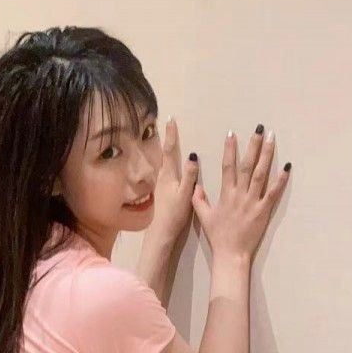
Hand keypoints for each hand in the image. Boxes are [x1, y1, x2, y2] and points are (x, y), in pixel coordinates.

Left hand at [147, 117, 198, 244]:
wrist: (160, 233)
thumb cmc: (173, 214)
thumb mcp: (185, 194)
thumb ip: (189, 176)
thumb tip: (192, 156)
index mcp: (168, 176)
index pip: (170, 150)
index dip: (171, 135)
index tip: (171, 119)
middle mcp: (161, 177)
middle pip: (163, 154)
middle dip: (166, 139)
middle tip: (166, 124)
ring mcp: (159, 185)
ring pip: (162, 163)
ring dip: (165, 151)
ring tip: (167, 140)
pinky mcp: (159, 193)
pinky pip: (163, 173)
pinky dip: (166, 164)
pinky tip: (168, 165)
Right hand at [192, 127, 290, 261]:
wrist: (230, 254)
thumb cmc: (218, 236)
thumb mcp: (204, 218)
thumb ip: (199, 200)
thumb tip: (195, 186)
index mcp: (225, 194)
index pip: (227, 167)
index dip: (230, 149)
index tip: (232, 133)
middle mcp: (239, 194)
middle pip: (247, 165)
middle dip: (253, 145)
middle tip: (259, 128)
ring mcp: (252, 202)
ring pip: (260, 174)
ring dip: (267, 155)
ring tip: (272, 138)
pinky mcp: (263, 211)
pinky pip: (273, 193)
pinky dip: (280, 180)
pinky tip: (287, 166)